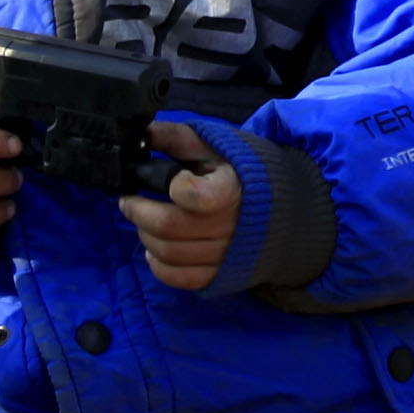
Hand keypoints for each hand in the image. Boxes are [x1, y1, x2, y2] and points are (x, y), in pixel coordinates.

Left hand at [122, 121, 242, 291]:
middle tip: (129, 201)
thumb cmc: (241, 171)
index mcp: (233, 188)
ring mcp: (226, 255)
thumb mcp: (213, 144)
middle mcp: (231, 226)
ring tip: (142, 221)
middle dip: (138, 212)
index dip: (177, 188)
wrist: (285, 208)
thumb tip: (139, 133)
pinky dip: (158, 266)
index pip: (198, 196)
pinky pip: (180, 278)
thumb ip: (175, 137)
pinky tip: (154, 249)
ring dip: (145, 236)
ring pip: (169, 253)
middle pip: (170, 226)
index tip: (174, 181)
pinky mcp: (220, 275)